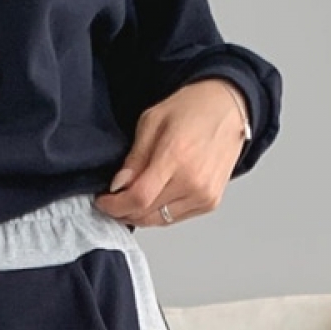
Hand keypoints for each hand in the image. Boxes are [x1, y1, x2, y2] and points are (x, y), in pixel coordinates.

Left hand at [94, 79, 247, 226]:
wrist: (227, 109)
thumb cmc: (192, 109)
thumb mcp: (151, 122)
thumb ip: (134, 158)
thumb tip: (118, 185)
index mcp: (176, 158)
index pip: (139, 197)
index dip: (114, 205)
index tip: (102, 200)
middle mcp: (194, 182)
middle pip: (147, 213)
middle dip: (122, 211)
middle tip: (111, 200)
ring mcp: (205, 195)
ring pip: (160, 220)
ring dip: (138, 215)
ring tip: (128, 199)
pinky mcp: (210, 202)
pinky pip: (175, 218)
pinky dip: (158, 213)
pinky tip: (150, 199)